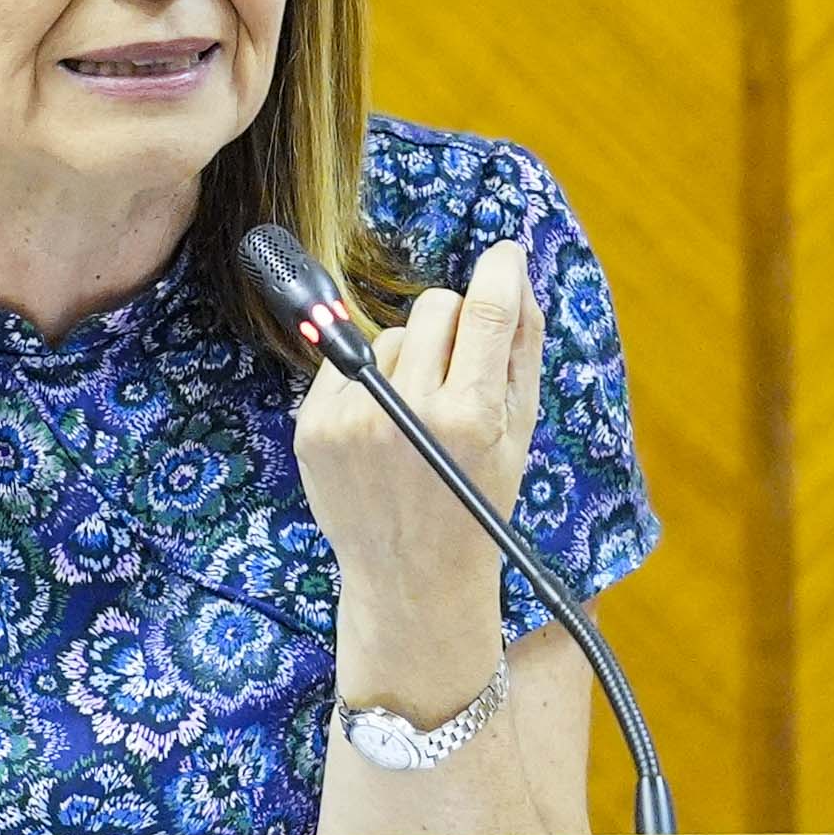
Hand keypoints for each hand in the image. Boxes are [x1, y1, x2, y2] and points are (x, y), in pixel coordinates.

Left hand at [291, 239, 545, 720]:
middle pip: (434, 307)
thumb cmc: (476, 501)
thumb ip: (520, 349)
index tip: (503, 256)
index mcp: (468, 418)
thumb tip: (513, 271)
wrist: (411, 578)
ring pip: (390, 333)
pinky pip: (344, 361)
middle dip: (454, 324)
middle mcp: (406, 415)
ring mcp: (352, 422)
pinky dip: (367, 379)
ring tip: (419, 414)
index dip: (498, 273)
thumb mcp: (518, 435)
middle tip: (460, 367)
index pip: (483, 312)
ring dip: (411, 357)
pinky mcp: (312, 429)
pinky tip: (382, 426)